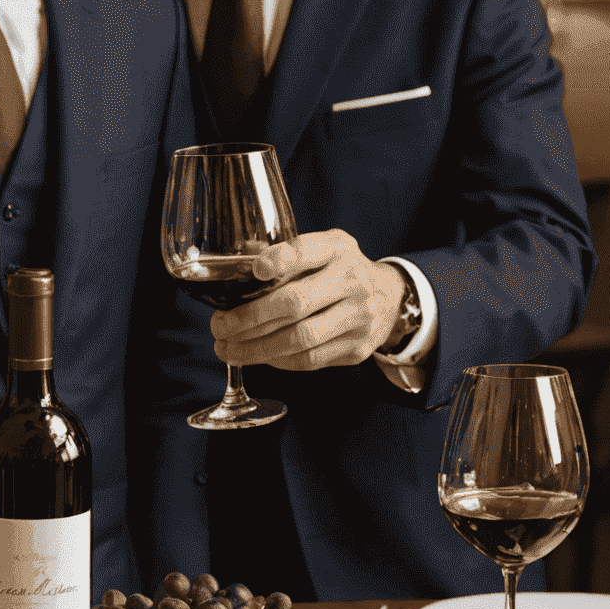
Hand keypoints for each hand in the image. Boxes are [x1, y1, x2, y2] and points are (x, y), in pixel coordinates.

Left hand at [211, 230, 406, 372]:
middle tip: (219, 326)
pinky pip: (310, 359)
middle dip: (249, 318)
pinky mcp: (357, 347)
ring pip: (300, 338)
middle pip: (295, 303)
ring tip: (228, 349)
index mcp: (337, 249)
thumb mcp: (321, 248)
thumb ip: (284, 253)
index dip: (280, 260)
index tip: (255, 270)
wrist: (389, 297)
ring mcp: (358, 317)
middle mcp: (352, 281)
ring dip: (256, 348)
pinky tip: (257, 356)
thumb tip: (238, 264)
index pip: (307, 251)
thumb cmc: (339, 270)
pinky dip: (278, 360)